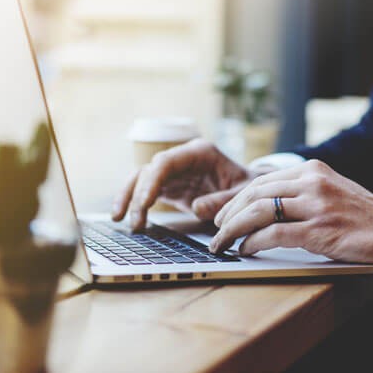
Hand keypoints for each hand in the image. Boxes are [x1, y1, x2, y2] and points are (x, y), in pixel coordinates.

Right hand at [111, 139, 261, 228]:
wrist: (253, 189)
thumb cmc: (249, 187)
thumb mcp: (244, 193)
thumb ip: (223, 200)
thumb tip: (197, 208)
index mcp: (200, 152)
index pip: (166, 161)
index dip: (152, 181)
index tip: (145, 203)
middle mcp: (183, 157)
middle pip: (150, 169)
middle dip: (138, 193)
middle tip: (135, 220)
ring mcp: (175, 171)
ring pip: (142, 178)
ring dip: (129, 196)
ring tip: (119, 218)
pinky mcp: (171, 185)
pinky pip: (147, 190)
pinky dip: (136, 202)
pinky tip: (126, 217)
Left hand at [210, 160, 372, 265]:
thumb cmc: (366, 216)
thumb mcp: (332, 191)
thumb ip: (303, 192)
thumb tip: (266, 206)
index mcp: (313, 169)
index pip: (262, 180)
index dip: (236, 198)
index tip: (223, 213)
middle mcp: (312, 181)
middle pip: (254, 193)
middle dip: (228, 213)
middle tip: (216, 229)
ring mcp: (316, 205)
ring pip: (258, 211)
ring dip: (233, 229)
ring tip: (221, 242)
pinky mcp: (319, 230)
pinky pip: (274, 234)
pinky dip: (253, 242)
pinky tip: (245, 250)